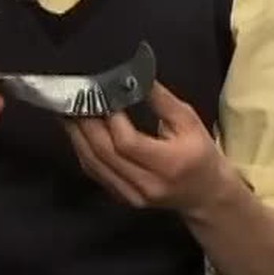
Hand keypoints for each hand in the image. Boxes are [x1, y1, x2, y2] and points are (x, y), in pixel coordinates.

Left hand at [65, 81, 225, 214]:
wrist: (205, 195)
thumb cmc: (199, 152)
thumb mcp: (189, 121)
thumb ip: (161, 100)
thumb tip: (135, 75)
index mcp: (169, 164)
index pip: (128, 143)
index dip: (111, 119)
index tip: (102, 96)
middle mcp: (148, 184)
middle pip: (105, 154)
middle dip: (86, 124)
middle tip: (74, 100)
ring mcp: (133, 196)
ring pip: (94, 165)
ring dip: (77, 136)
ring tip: (68, 112)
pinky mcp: (122, 198)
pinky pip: (95, 173)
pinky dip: (83, 150)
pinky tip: (77, 132)